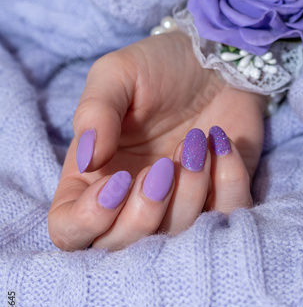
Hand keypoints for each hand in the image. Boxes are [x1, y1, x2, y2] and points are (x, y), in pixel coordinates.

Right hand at [48, 31, 264, 250]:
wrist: (214, 60)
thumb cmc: (158, 67)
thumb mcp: (116, 75)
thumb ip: (94, 114)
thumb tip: (89, 162)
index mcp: (93, 179)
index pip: (69, 231)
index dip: (89, 220)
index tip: (121, 179)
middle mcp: (130, 201)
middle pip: (122, 246)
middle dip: (146, 211)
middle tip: (164, 166)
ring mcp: (176, 205)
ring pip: (177, 238)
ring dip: (190, 190)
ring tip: (196, 143)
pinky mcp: (219, 199)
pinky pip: (226, 217)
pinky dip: (228, 181)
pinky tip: (221, 143)